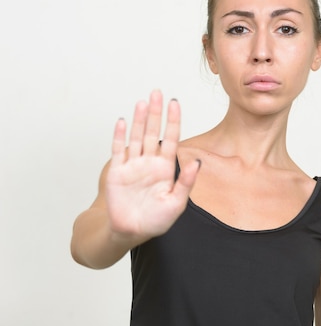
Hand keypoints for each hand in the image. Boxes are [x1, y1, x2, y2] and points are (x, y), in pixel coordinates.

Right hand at [105, 90, 199, 241]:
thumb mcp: (177, 203)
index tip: (175, 104)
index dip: (173, 121)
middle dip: (155, 113)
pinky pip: (119, 150)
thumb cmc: (156, 220)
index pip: (171, 138)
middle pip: (153, 132)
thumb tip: (197, 162)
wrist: (131, 232)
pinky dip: (120, 136)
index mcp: (166, 168)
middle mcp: (149, 162)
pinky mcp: (117, 171)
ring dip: (139, 120)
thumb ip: (186, 182)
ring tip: (143, 102)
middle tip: (157, 93)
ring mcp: (133, 165)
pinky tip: (124, 121)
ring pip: (137, 137)